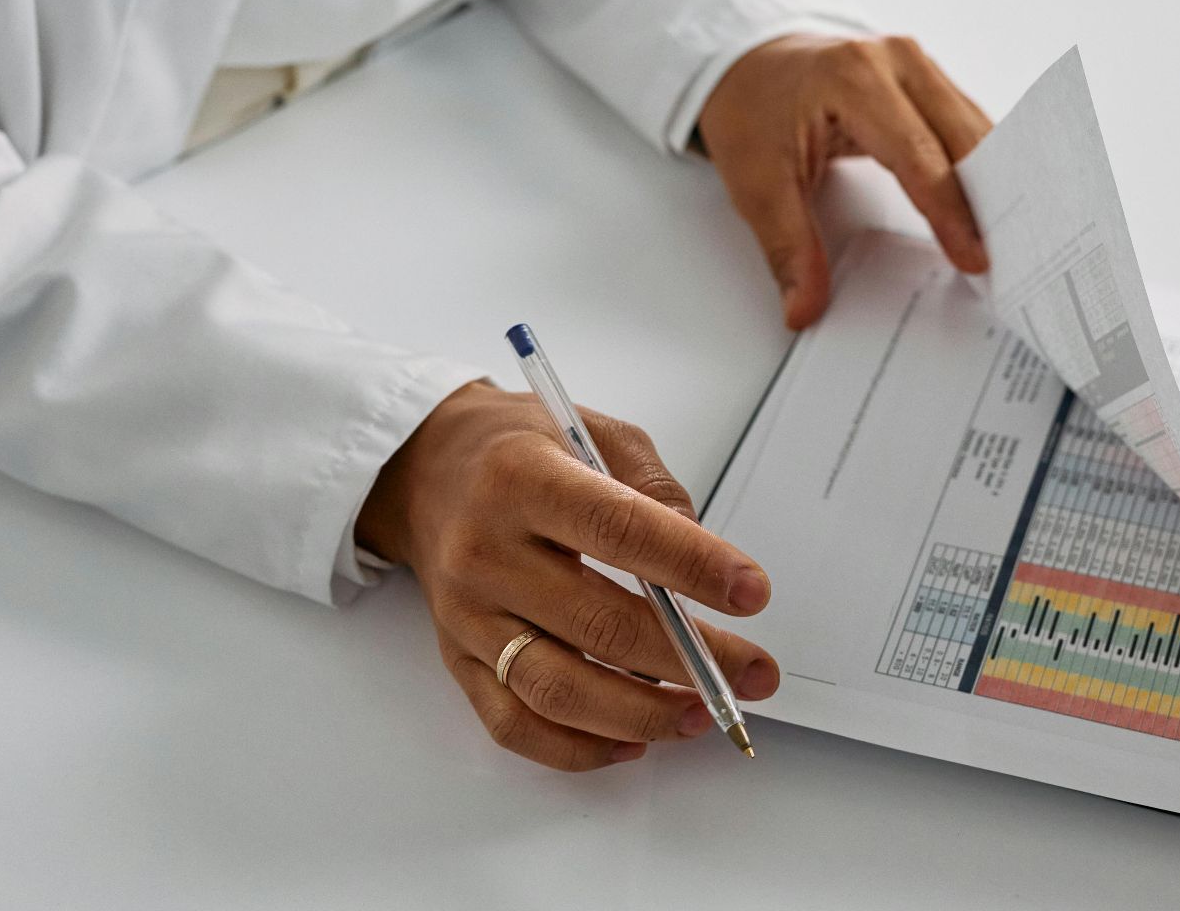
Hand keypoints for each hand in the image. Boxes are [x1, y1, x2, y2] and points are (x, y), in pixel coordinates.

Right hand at [356, 381, 778, 770]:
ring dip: (642, 714)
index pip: (619, 530)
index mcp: (521, 479)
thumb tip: (705, 563)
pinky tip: (633, 740)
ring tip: (701, 713)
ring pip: (558, 689)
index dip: (693, 566)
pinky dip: (579, 748)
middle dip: (692, 658)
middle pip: (598, 624)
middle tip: (754, 672)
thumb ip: (652, 488)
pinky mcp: (457, 659)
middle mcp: (485, 551)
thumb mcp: (593, 431)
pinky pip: (515, 724)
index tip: (752, 593)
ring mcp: (467, 614)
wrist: (425, 470)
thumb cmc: (519, 449)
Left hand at [696, 34, 992, 329]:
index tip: (974, 257)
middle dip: (989, 201)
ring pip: (977, 129)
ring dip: (997, 184)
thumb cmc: (752, 111)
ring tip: (1015, 239)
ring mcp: (918, 64)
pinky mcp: (929, 79)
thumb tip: (803, 308)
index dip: (951, 212)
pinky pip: (970, 124)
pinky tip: (998, 207)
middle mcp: (896, 60)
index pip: (919, 155)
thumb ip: (788, 248)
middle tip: (1011, 258)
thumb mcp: (756, 184)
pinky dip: (986, 167)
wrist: (748, 64)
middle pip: (964, 138)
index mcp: (853, 78)